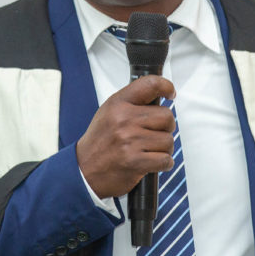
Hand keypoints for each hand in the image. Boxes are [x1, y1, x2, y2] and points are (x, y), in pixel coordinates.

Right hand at [76, 75, 175, 198]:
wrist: (84, 170)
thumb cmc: (100, 142)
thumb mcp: (109, 113)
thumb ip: (131, 103)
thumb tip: (159, 96)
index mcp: (118, 104)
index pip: (150, 84)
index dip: (166, 86)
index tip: (170, 93)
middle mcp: (124, 119)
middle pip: (167, 116)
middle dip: (166, 127)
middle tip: (154, 134)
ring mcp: (129, 141)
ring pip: (168, 140)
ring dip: (164, 148)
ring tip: (148, 151)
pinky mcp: (135, 161)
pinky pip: (166, 160)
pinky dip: (164, 163)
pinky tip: (152, 163)